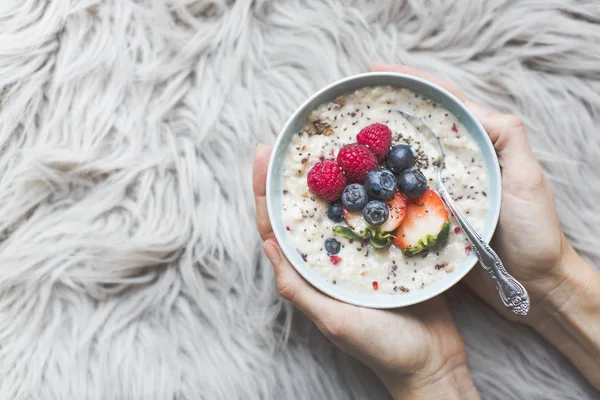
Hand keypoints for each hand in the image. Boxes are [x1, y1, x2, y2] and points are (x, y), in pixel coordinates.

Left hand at [253, 145, 478, 398]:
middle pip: (306, 211)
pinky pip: (374, 215)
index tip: (261, 154)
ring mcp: (360, 253)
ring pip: (340, 208)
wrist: (432, 360)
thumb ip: (300, 289)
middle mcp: (330, 259)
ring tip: (331, 144)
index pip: (278, 228)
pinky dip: (370, 192)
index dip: (265, 192)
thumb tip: (267, 246)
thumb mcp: (334, 321)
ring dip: (334, 177)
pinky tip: (375, 169)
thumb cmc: (381, 348)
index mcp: (311, 274)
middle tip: (292, 139)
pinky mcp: (388, 251)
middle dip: (296, 176)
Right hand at [370, 63, 599, 388]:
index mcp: (477, 146)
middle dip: (382, 113)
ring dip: (373, 153)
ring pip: (401, 164)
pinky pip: (398, 199)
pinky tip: (356, 190)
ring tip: (344, 145)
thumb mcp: (526, 178)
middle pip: (414, 130)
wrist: (533, 282)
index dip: (411, 82)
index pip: (442, 104)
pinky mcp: (430, 219)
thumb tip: (470, 107)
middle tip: (349, 104)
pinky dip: (377, 191)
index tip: (375, 72)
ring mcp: (439, 192)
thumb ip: (506, 138)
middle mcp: (454, 165)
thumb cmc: (534, 230)